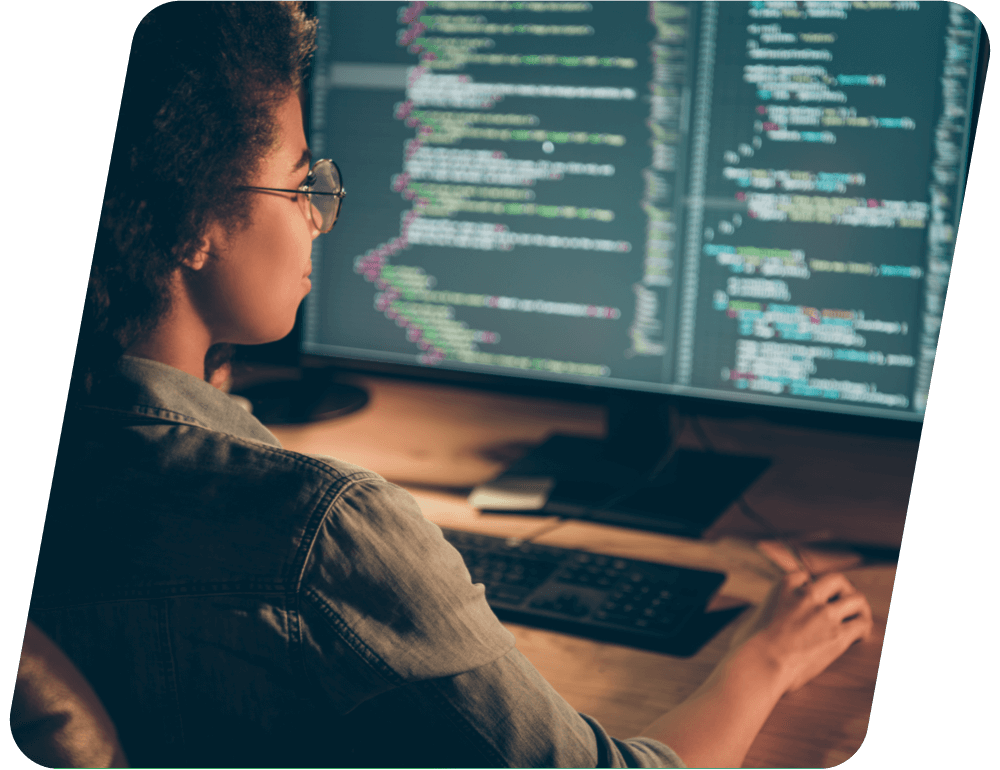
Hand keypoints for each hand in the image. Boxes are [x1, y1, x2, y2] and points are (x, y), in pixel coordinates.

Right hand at [732, 570, 873, 692]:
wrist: (761, 663)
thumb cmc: (749, 647)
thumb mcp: (752, 618)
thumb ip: (764, 614)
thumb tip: (760, 623)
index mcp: (783, 587)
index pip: (804, 576)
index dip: (811, 586)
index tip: (813, 597)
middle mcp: (807, 595)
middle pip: (837, 580)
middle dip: (843, 590)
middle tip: (844, 603)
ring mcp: (824, 613)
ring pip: (856, 599)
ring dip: (859, 608)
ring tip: (859, 619)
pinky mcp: (837, 634)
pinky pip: (861, 624)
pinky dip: (863, 629)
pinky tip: (860, 637)